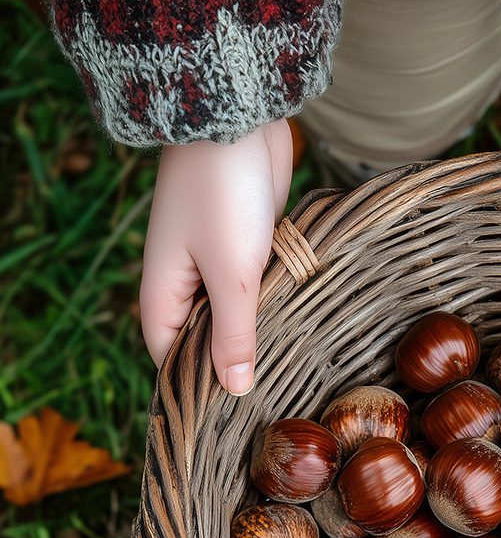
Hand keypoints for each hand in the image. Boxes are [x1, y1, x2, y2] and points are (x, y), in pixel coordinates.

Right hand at [139, 119, 292, 394]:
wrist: (238, 120)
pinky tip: (300, 329)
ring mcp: (215, 264)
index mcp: (162, 292)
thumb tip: (233, 389)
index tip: (235, 417)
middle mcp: (183, 283)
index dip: (198, 387)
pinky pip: (256, 290)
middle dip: (234, 364)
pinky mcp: (246, 248)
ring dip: (259, 334)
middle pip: (204, 340)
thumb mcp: (231, 274)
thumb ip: (233, 334)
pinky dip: (272, 305)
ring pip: (235, 316)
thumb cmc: (223, 196)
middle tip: (273, 399)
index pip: (170, 357)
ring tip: (292, 374)